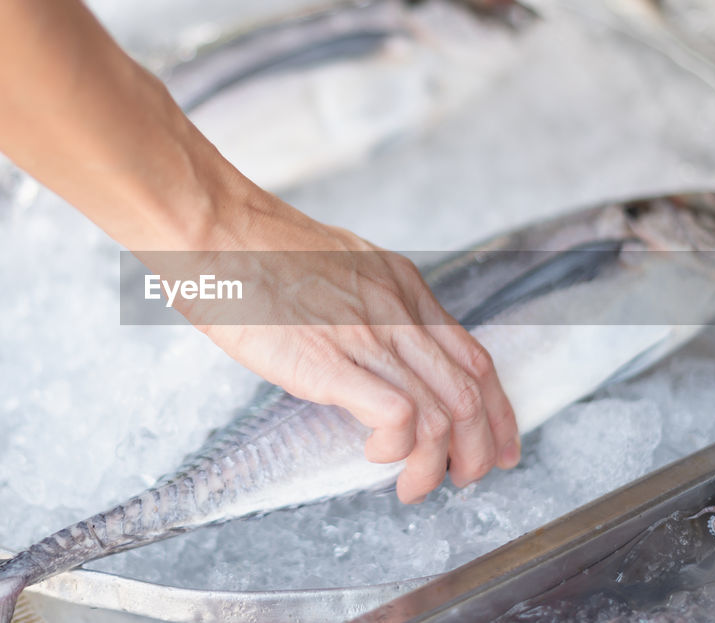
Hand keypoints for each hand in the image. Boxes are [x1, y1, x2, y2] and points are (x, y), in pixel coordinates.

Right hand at [144, 182, 521, 503]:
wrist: (214, 229)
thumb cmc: (253, 249)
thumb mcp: (338, 262)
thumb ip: (365, 301)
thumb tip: (370, 342)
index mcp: (401, 285)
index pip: (475, 357)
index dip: (498, 411)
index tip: (501, 444)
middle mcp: (397, 309)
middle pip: (470, 392)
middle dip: (479, 448)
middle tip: (465, 478)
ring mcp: (367, 334)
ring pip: (441, 412)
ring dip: (437, 463)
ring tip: (413, 485)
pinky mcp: (329, 361)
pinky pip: (395, 415)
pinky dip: (397, 448)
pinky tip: (376, 455)